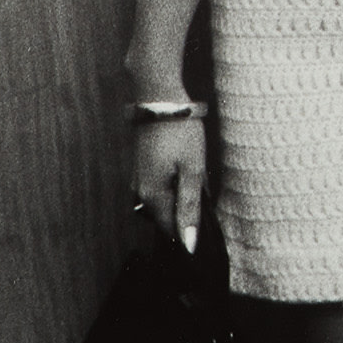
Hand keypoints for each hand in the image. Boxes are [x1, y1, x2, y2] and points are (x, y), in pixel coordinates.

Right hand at [127, 94, 206, 250]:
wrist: (158, 98)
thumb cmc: (180, 133)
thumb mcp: (192, 170)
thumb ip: (190, 208)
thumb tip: (189, 244)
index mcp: (152, 198)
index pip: (171, 231)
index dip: (190, 231)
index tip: (206, 221)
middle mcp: (138, 193)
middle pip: (165, 218)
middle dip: (184, 211)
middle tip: (202, 185)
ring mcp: (136, 180)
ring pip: (160, 203)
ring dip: (178, 197)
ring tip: (193, 172)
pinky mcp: (139, 168)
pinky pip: (155, 189)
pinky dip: (171, 185)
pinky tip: (183, 166)